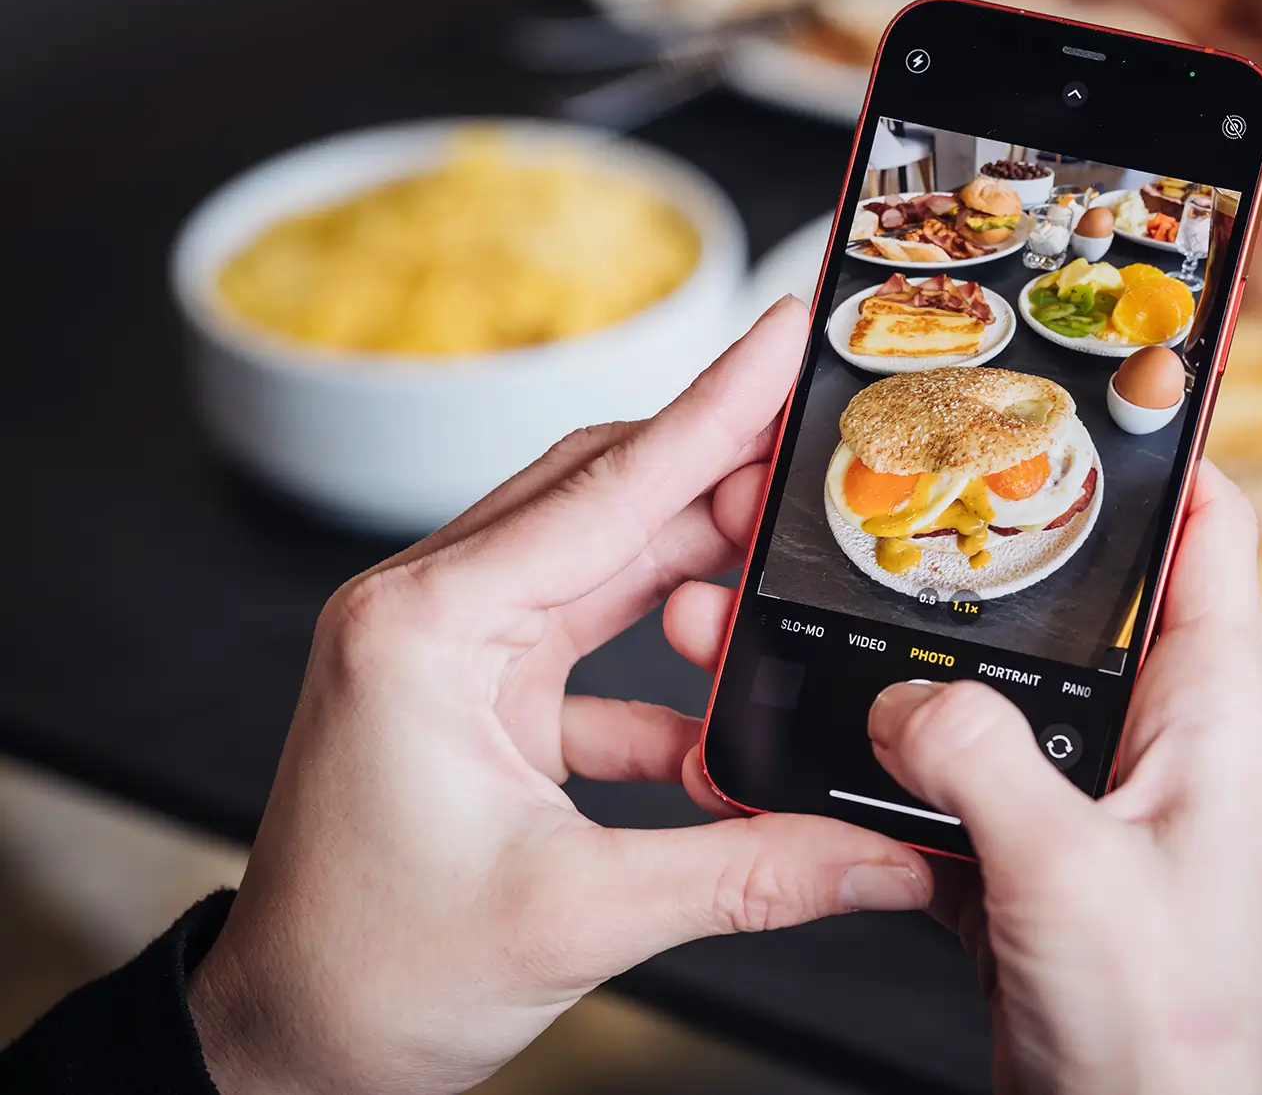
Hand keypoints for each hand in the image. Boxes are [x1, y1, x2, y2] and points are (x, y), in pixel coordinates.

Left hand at [187, 299, 932, 1094]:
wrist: (288, 1042)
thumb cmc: (375, 973)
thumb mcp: (577, 917)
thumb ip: (747, 874)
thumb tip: (877, 857)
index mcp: (427, 627)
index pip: (606, 490)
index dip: (715, 410)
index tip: (786, 334)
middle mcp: (430, 610)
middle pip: (605, 497)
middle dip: (722, 472)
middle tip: (826, 450)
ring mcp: (451, 647)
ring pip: (602, 557)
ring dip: (699, 562)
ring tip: (794, 556)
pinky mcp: (477, 692)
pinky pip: (592, 636)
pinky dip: (669, 663)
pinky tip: (735, 698)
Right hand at [868, 465, 1261, 1093]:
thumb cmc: (1171, 1036)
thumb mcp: (1073, 877)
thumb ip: (983, 762)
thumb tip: (905, 698)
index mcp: (1205, 712)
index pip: (1208, 531)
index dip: (1156, 447)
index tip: (1079, 386)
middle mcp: (1148, 740)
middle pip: (1070, 602)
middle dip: (979, 552)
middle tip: (895, 491)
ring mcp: (1082, 799)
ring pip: (990, 693)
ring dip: (908, 664)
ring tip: (816, 615)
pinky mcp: (1023, 859)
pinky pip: (945, 781)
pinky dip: (883, 765)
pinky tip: (814, 746)